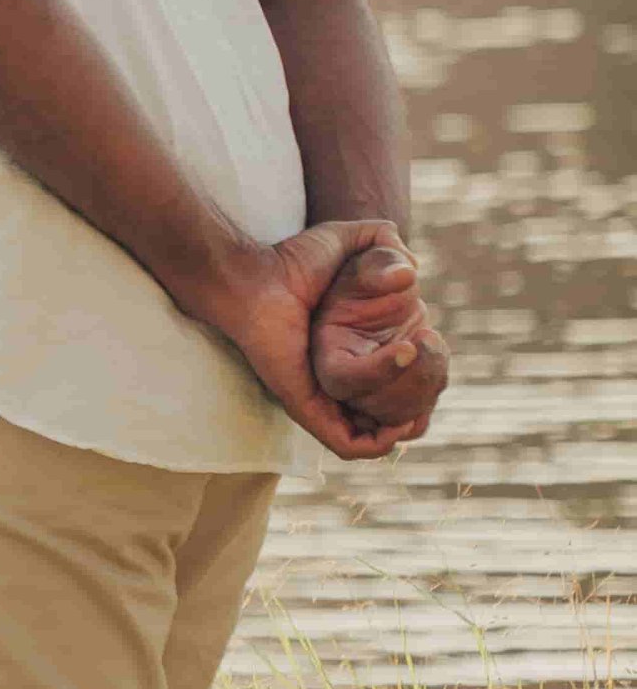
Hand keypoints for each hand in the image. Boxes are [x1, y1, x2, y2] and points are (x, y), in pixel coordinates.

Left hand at [195, 219, 429, 462]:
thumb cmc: (298, 259)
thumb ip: (390, 247)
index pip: (417, 387)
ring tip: (409, 355)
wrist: (256, 274)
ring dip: (411, 406)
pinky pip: (351, 445)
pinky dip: (380, 440)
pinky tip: (394, 399)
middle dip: (427, 385)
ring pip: (389, 432)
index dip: (433, 372)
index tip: (428, 338)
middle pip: (410, 412)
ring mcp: (331, 398)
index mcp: (369, 353)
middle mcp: (353, 381)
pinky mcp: (309, 407)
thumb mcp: (357, 243)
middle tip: (421, 344)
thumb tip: (409, 274)